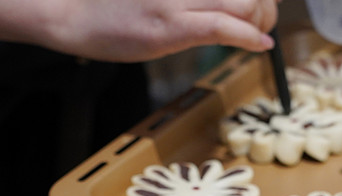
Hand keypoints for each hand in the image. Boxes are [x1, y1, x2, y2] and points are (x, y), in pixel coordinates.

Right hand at [48, 0, 279, 60]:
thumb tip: (238, 3)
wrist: (75, 15)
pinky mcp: (170, 26)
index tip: (264, 4)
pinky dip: (249, 36)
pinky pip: (221, 26)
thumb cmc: (117, 5)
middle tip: (264, 21)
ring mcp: (176, 0)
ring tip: (259, 34)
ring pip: (244, 3)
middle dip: (267, 6)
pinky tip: (260, 44)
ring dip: (262, 21)